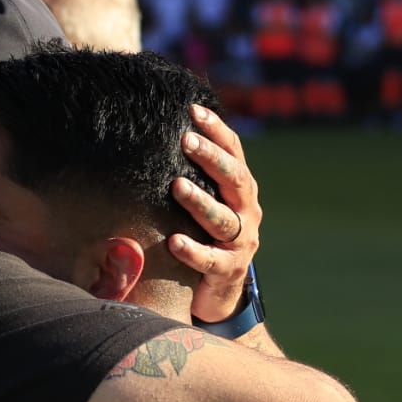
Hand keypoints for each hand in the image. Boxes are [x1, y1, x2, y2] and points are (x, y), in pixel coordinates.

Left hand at [169, 105, 262, 323]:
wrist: (217, 291)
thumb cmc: (201, 235)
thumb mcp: (200, 202)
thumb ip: (189, 175)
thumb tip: (155, 132)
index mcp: (239, 190)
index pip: (234, 152)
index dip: (217, 130)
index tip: (193, 109)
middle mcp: (246, 211)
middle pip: (234, 179)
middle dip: (211, 157)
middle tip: (186, 140)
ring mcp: (240, 243)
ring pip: (223, 219)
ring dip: (200, 201)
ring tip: (177, 186)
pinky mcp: (228, 271)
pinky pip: (211, 260)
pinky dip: (193, 250)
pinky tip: (173, 241)